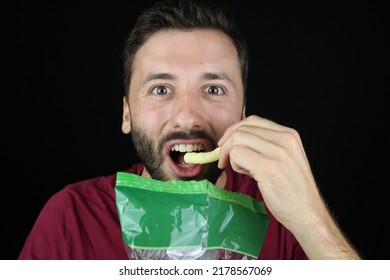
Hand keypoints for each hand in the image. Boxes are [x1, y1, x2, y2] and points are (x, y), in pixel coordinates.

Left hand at [218, 115, 359, 258]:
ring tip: (241, 169)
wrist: (307, 213)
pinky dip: (234, 163)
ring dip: (231, 155)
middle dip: (227, 143)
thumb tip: (236, 141)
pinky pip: (237, 154)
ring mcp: (277, 152)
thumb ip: (267, 146)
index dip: (234, 130)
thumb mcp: (286, 158)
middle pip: (242, 128)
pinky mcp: (268, 167)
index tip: (226, 144)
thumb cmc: (293, 190)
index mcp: (289, 135)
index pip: (253, 120)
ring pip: (237, 139)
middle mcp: (285, 139)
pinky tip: (245, 174)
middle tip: (224, 159)